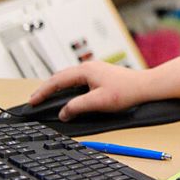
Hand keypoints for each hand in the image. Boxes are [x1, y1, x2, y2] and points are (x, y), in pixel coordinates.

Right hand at [28, 62, 151, 121]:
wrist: (146, 86)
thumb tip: (64, 112)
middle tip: (35, 99)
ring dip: (57, 86)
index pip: (57, 81)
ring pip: (70, 77)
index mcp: (86, 70)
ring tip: (47, 96)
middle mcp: (89, 67)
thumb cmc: (127, 91)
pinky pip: (78, 79)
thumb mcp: (98, 102)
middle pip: (61, 76)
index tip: (32, 101)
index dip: (43, 92)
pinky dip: (68, 86)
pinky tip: (68, 93)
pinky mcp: (101, 75)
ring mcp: (96, 70)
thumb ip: (77, 107)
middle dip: (47, 88)